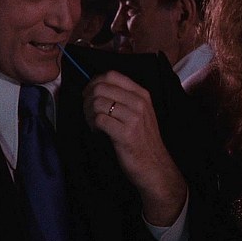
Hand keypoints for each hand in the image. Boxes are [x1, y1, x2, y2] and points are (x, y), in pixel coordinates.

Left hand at [83, 70, 186, 225]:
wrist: (154, 165)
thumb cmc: (143, 139)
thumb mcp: (140, 112)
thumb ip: (124, 97)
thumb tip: (95, 87)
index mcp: (142, 94)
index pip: (112, 75)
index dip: (94, 81)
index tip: (89, 93)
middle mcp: (139, 103)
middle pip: (101, 88)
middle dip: (87, 98)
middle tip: (87, 111)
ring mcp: (133, 118)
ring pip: (97, 103)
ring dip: (88, 113)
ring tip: (92, 123)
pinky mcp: (125, 133)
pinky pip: (99, 120)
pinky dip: (92, 125)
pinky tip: (96, 131)